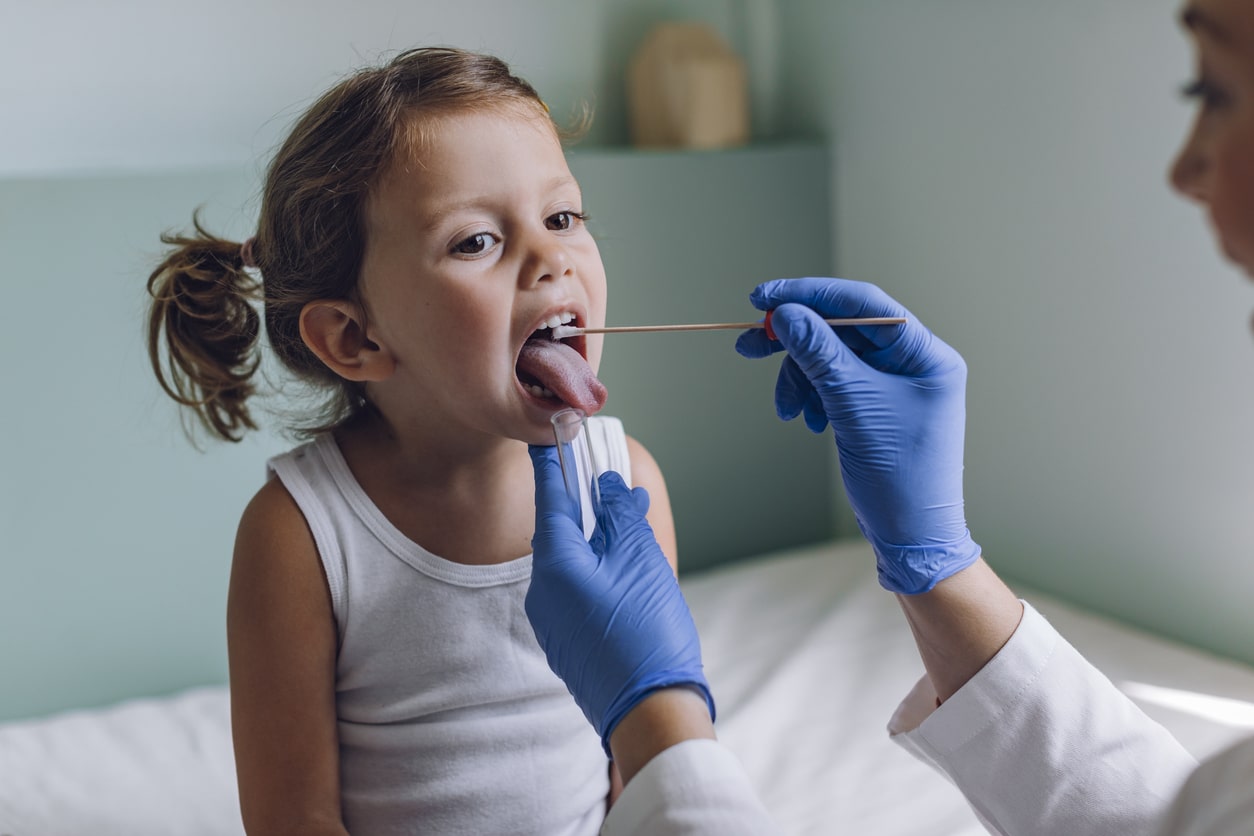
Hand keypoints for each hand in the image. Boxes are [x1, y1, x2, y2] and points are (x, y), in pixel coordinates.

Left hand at [527, 445, 713, 751]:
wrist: (650, 713)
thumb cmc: (647, 632)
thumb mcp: (641, 559)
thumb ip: (621, 515)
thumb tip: (608, 487)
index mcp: (556, 565)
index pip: (549, 500)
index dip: (553, 465)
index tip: (548, 437)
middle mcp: (543, 592)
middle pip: (560, 533)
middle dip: (587, 507)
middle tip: (610, 482)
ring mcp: (552, 621)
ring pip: (572, 565)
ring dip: (599, 541)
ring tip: (632, 525)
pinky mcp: (567, 643)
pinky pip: (577, 592)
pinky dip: (599, 572)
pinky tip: (627, 569)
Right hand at [735, 277, 980, 593]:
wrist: (911, 537)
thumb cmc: (899, 478)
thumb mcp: (854, 408)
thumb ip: (821, 354)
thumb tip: (787, 314)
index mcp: (925, 355)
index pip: (864, 303)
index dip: (811, 295)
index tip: (764, 298)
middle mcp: (913, 363)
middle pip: (843, 330)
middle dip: (796, 340)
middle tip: (750, 344)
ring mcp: (895, 385)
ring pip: (831, 358)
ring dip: (800, 377)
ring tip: (787, 409)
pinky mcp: (876, 406)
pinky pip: (833, 383)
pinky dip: (812, 396)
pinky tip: (806, 420)